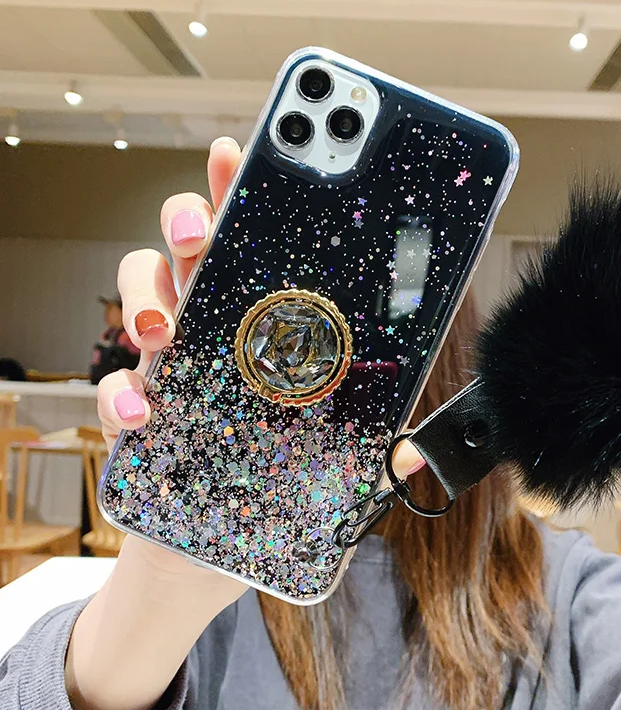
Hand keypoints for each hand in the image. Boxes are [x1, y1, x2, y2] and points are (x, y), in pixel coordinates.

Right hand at [70, 136, 425, 709]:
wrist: (211, 557)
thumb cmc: (276, 490)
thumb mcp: (335, 462)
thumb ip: (373, 446)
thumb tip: (417, 451)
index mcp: (267, 327)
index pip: (256, 247)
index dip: (246, 197)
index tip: (249, 152)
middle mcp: (214, 333)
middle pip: (192, 251)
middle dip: (189, 221)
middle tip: (199, 228)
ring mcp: (170, 369)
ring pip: (142, 295)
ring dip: (144, 295)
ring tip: (163, 326)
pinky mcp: (136, 414)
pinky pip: (114, 388)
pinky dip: (121, 394)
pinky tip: (145, 415)